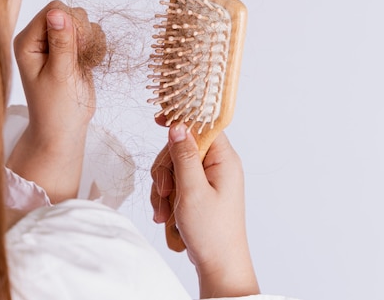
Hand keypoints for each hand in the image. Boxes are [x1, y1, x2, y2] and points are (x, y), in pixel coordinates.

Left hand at [7, 1, 102, 202]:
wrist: (64, 129)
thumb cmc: (56, 107)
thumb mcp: (59, 74)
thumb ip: (61, 42)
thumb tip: (58, 12)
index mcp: (27, 41)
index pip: (53, 10)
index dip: (71, 24)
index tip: (76, 47)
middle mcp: (40, 38)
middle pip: (70, 12)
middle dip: (82, 32)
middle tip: (79, 58)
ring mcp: (57, 43)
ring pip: (84, 22)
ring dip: (91, 41)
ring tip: (83, 64)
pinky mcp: (72, 50)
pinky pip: (91, 35)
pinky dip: (95, 48)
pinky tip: (89, 66)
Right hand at [151, 124, 259, 297]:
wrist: (219, 264)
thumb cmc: (211, 231)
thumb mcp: (192, 190)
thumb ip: (183, 156)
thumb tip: (178, 126)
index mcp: (224, 159)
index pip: (203, 125)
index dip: (181, 121)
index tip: (159, 120)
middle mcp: (219, 165)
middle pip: (182, 147)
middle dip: (166, 169)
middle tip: (165, 191)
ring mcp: (209, 179)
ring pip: (175, 166)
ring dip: (164, 187)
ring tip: (164, 211)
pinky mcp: (200, 191)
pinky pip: (177, 183)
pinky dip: (167, 197)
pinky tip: (165, 215)